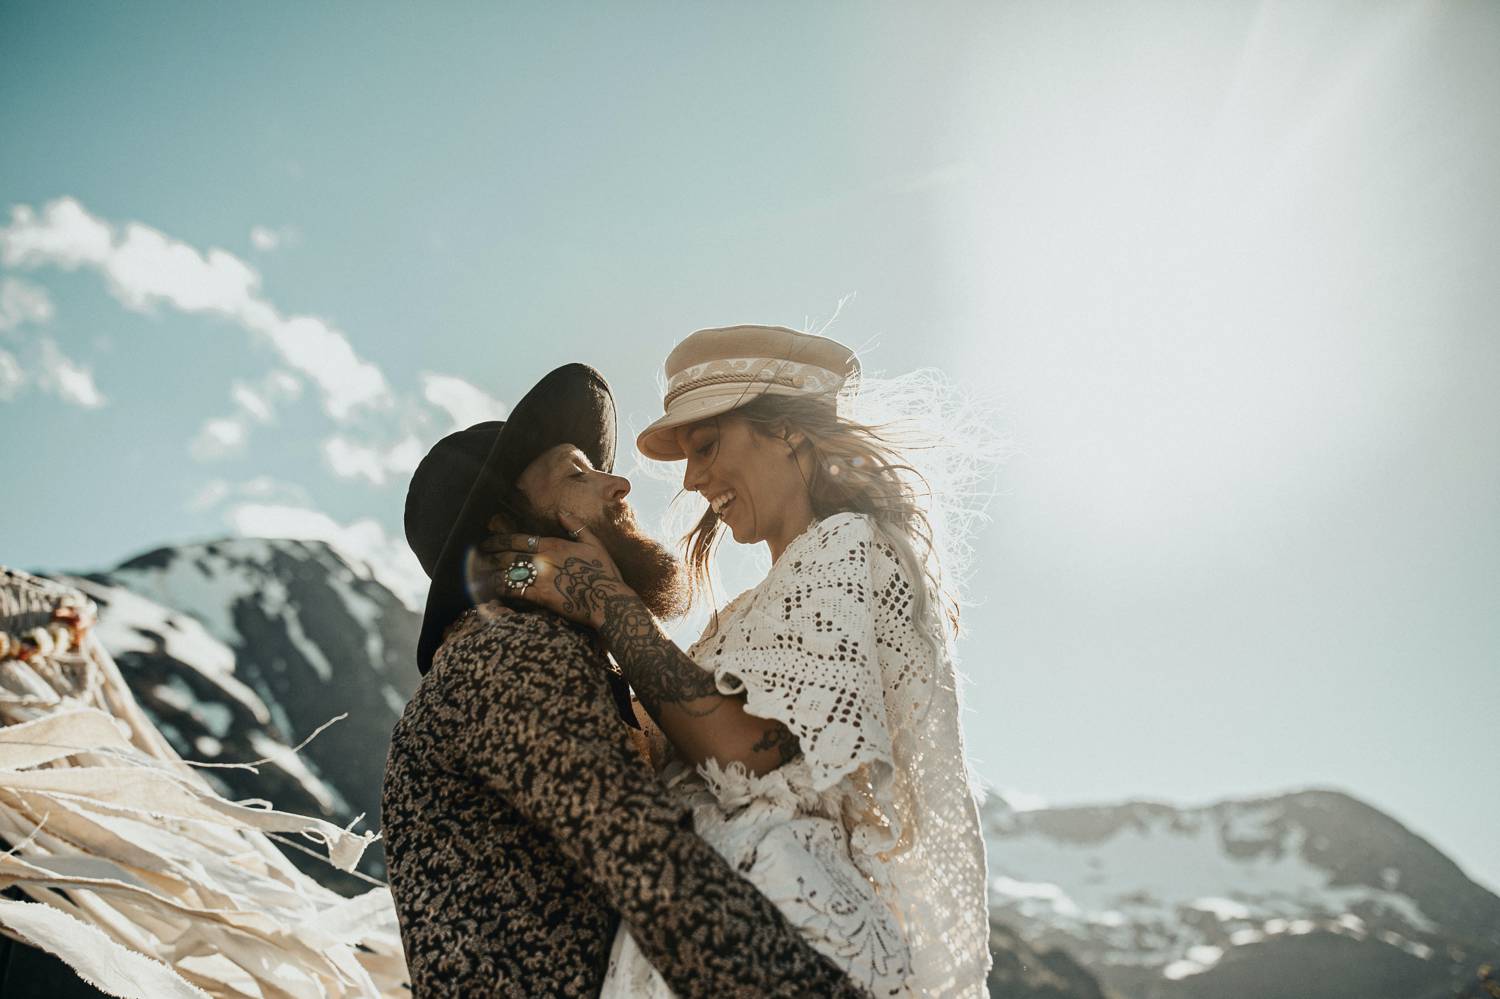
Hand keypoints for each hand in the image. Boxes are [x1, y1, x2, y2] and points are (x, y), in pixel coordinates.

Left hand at [476, 511, 630, 628]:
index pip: (519, 539)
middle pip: (507, 554)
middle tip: (476, 557)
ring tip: (477, 574)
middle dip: (489, 555)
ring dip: (489, 572)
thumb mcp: (595, 544)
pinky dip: (498, 590)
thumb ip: (576, 527)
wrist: (608, 600)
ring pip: (506, 572)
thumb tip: (561, 513)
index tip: (487, 543)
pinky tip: (488, 591)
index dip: (499, 540)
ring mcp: (539, 577)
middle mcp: (543, 559)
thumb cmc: (605, 573)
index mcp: (553, 545)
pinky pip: (511, 590)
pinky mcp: (539, 595)